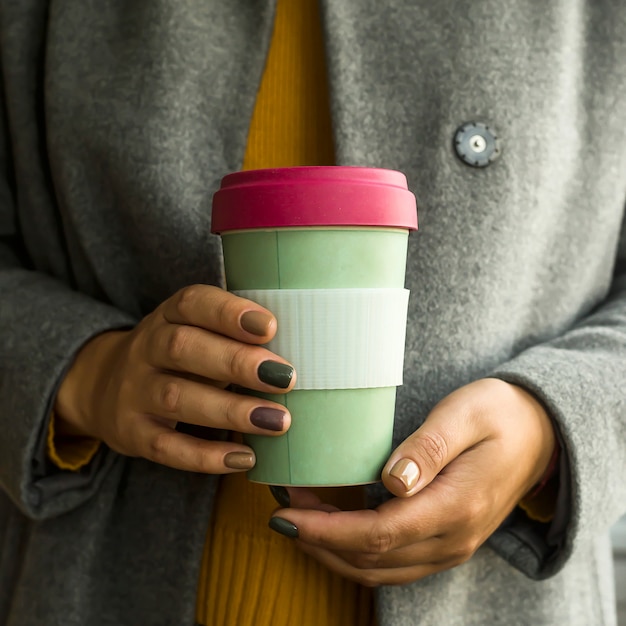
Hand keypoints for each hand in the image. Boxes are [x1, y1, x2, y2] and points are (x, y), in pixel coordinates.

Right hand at [54, 285, 295, 472]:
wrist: (104, 385)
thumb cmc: (178, 356)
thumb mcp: (195, 331)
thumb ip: (234, 337)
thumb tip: (304, 351)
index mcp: (168, 316)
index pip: (192, 303)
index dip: (229, 312)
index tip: (270, 326)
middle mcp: (146, 349)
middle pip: (184, 348)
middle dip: (237, 363)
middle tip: (286, 378)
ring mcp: (134, 391)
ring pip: (178, 398)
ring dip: (231, 411)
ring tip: (277, 421)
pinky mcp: (131, 433)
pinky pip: (166, 447)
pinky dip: (206, 456)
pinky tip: (245, 458)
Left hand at [269, 378, 555, 585]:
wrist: (541, 435)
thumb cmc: (500, 414)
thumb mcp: (466, 414)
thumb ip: (429, 448)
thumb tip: (392, 482)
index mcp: (455, 505)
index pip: (378, 533)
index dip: (325, 528)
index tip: (285, 512)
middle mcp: (452, 538)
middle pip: (371, 559)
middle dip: (318, 539)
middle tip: (280, 508)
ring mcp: (450, 546)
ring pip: (378, 570)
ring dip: (331, 550)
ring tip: (296, 517)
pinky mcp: (445, 541)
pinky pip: (393, 564)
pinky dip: (355, 552)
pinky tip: (332, 529)